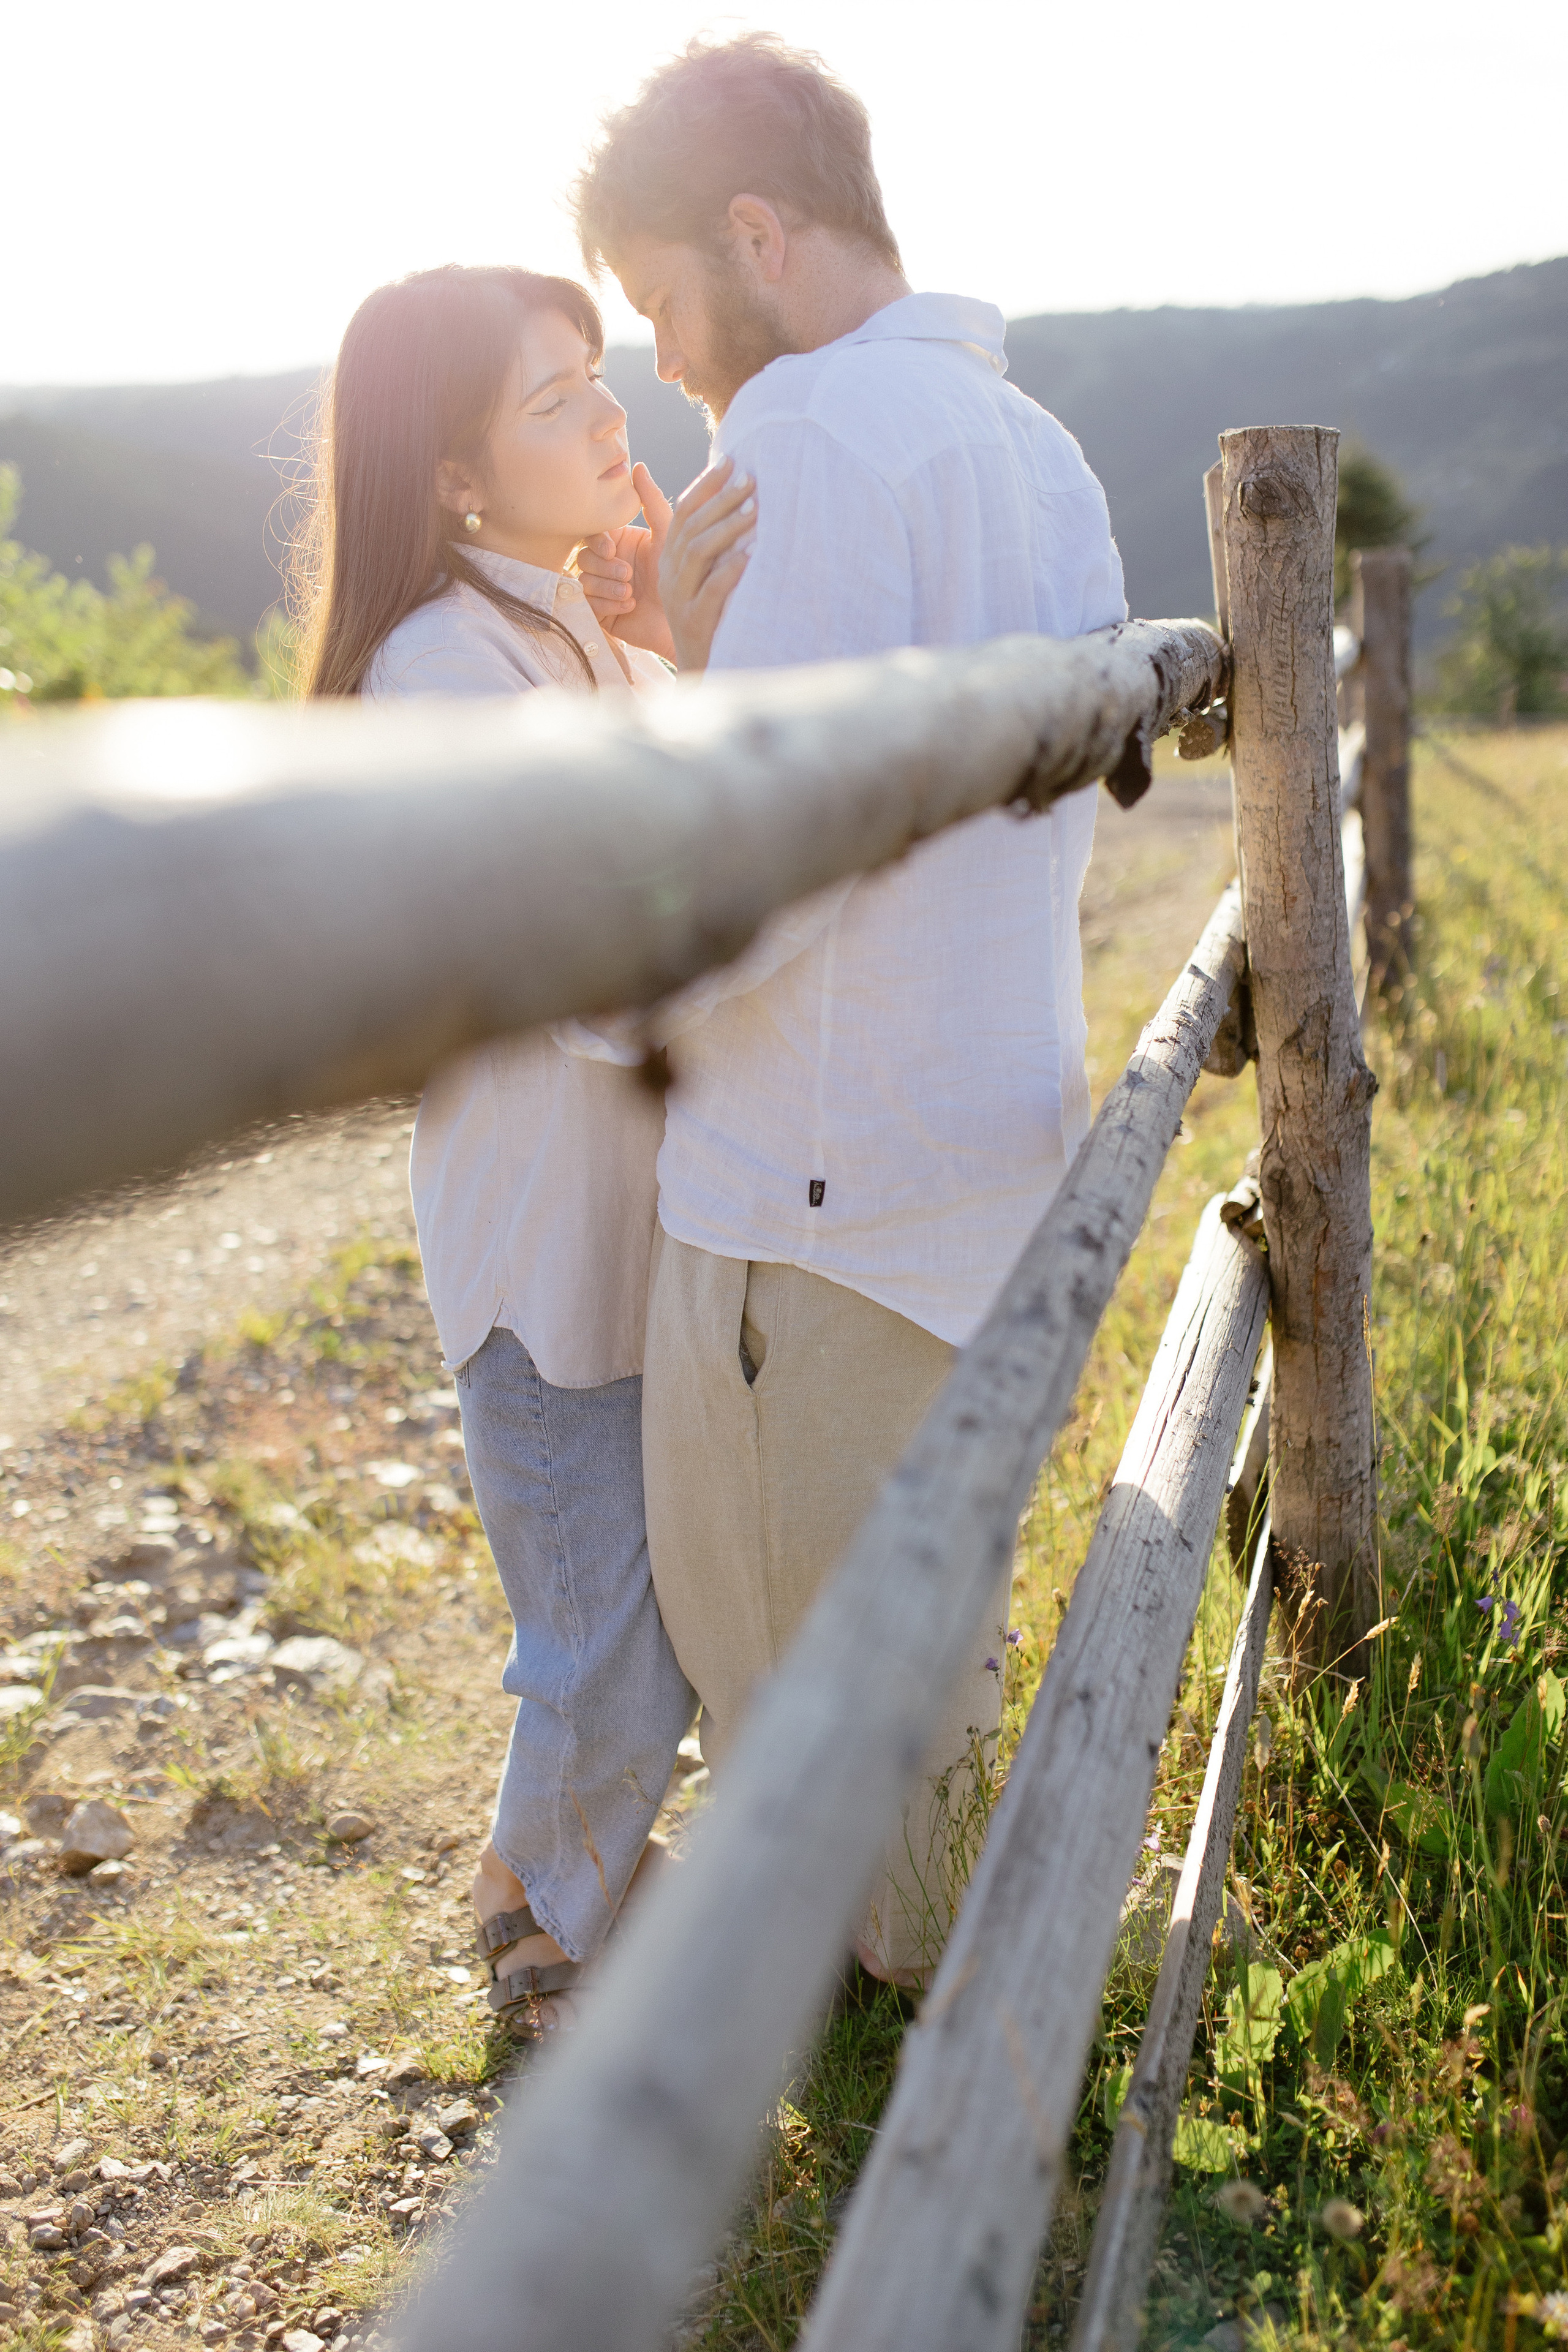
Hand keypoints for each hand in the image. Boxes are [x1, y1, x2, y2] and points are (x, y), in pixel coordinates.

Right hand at [576, 465, 675, 660]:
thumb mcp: (668, 536)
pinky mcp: (600, 614)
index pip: (592, 533)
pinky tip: (629, 607)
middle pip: (583, 557)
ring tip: (631, 593)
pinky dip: (607, 605)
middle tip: (628, 574)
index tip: (612, 548)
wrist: (690, 618)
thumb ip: (652, 502)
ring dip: (607, 587)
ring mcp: (601, 589)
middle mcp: (606, 564)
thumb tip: (637, 465)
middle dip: (604, 567)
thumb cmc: (685, 575)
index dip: (597, 540)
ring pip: (583, 581)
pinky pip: (588, 605)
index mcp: (619, 541)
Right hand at [658, 458, 755, 672]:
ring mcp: (679, 599)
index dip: (706, 485)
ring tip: (755, 509)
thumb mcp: (710, 576)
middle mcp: (670, 576)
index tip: (732, 461)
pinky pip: (710, 591)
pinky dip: (731, 570)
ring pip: (698, 553)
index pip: (683, 511)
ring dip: (727, 528)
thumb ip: (716, 544)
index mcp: (670, 560)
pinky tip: (752, 554)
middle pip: (691, 527)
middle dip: (721, 499)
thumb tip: (743, 502)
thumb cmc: (714, 618)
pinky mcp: (694, 623)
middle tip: (750, 478)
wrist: (703, 670)